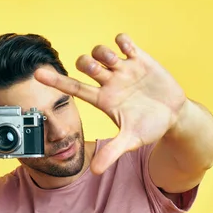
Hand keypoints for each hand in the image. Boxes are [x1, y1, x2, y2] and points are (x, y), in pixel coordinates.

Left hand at [34, 33, 187, 174]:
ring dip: (104, 53)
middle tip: (99, 70)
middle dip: (87, 63)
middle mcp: (109, 82)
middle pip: (85, 64)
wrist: (174, 116)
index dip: (55, 81)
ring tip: (117, 61)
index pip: (73, 88)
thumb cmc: (150, 128)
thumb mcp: (131, 141)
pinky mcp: (139, 59)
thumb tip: (94, 171)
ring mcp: (123, 69)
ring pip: (102, 51)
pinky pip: (124, 41)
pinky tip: (129, 50)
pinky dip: (122, 41)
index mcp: (103, 100)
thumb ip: (112, 152)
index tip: (37, 75)